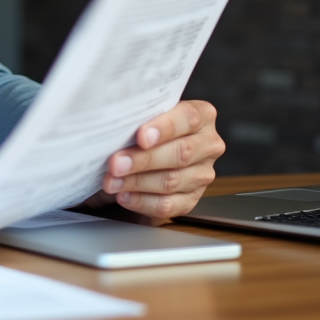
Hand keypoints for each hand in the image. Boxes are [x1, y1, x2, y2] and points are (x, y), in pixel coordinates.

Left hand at [95, 100, 224, 220]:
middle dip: (144, 159)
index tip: (141, 137)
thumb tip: (117, 123)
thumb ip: (139, 116)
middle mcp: (208, 145)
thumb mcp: (145, 114)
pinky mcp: (190, 199)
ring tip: (111, 181)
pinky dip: (142, 201)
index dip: (165, 128)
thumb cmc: (143, 126)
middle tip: (115, 164)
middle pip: (181, 153)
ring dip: (137, 182)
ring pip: (172, 181)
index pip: (189, 118)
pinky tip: (123, 195)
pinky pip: (168, 205)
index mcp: (202, 116)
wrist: (146, 151)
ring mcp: (201, 174)